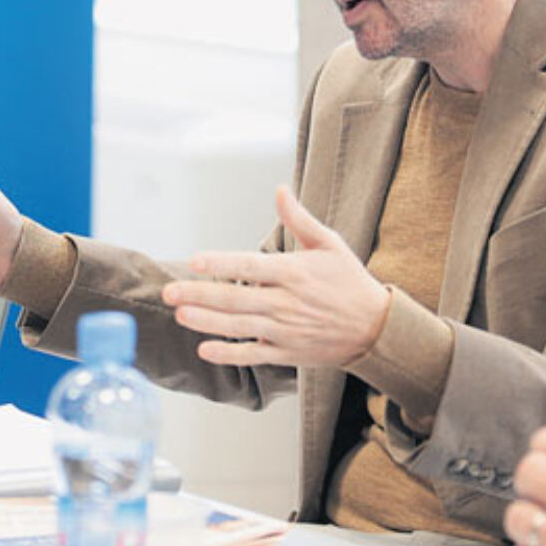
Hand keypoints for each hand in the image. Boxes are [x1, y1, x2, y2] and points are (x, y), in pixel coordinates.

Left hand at [161, 186, 389, 367]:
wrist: (377, 329)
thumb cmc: (350, 282)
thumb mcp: (330, 244)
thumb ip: (299, 219)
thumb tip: (280, 189)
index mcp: (295, 273)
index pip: (250, 266)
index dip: (221, 264)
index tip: (194, 261)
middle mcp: (287, 303)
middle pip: (236, 299)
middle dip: (199, 295)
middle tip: (169, 291)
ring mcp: (285, 330)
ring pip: (239, 326)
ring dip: (207, 322)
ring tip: (180, 315)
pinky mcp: (287, 352)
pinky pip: (253, 355)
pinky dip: (229, 354)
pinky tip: (205, 349)